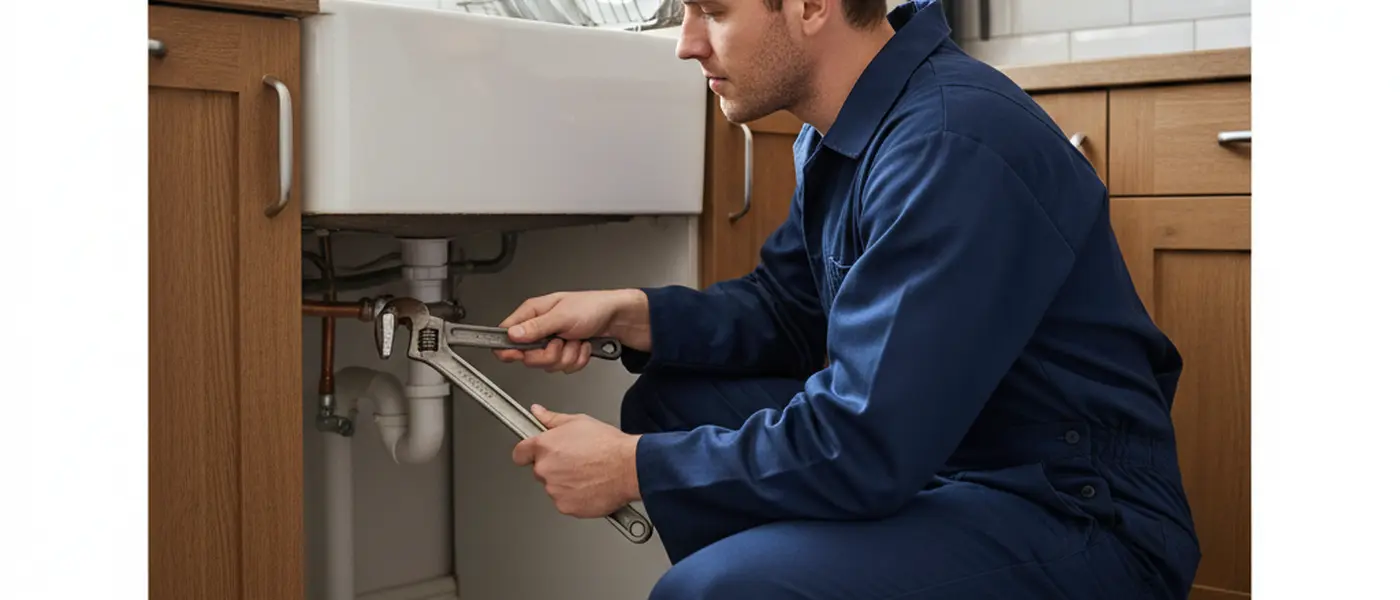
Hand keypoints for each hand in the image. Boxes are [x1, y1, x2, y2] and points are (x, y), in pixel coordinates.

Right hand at [494, 289, 650, 372]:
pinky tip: (583, 346)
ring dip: (567, 355)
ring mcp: (554, 342)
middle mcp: (541, 328)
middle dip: (549, 354)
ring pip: (548, 365)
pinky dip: (577, 359)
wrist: (619, 318)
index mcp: (534, 313)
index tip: (516, 354)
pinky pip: (565, 368)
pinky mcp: (566, 352)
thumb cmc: (593, 307)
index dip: (509, 348)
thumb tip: (512, 334)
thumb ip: (536, 327)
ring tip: (576, 340)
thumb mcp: (562, 316)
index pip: (507, 333)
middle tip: (561, 341)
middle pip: (528, 356)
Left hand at [511, 405, 640, 518]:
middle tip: (575, 461)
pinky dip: (575, 497)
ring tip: (587, 473)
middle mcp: (545, 469)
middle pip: (540, 470)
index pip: (519, 453)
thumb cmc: (608, 445)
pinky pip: (565, 502)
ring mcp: (554, 490)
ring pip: (554, 487)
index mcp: (544, 446)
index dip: (527, 453)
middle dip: (553, 467)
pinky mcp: (565, 506)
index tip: (532, 454)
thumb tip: (538, 412)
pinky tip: (590, 486)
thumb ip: (552, 419)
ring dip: (565, 483)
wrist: (628, 468)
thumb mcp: (579, 421)